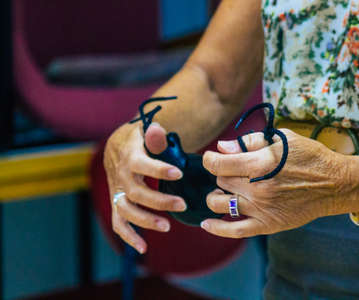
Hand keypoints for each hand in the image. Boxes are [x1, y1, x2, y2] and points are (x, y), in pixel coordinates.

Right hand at [104, 122, 186, 252]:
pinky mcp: (117, 203)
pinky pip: (119, 223)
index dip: (158, 169)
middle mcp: (120, 176)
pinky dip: (129, 237)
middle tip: (182, 204)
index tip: (178, 173)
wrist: (120, 146)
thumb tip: (156, 129)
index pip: (141, 164)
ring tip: (167, 226)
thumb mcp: (146, 132)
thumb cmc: (140, 140)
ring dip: (145, 220)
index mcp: (129, 156)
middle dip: (159, 201)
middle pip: (136, 193)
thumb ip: (154, 136)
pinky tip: (143, 248)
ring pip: (125, 210)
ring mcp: (117, 191)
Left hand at [201, 129, 358, 237]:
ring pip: (219, 203)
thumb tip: (222, 147)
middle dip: (222, 173)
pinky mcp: (267, 224)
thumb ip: (250, 141)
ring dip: (216, 195)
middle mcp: (258, 188)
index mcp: (260, 164)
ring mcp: (261, 209)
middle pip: (220, 180)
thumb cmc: (310, 157)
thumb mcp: (283, 139)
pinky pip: (235, 231)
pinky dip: (217, 229)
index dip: (210, 159)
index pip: (219, 163)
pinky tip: (206, 224)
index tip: (213, 157)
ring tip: (225, 190)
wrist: (334, 184)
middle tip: (234, 170)